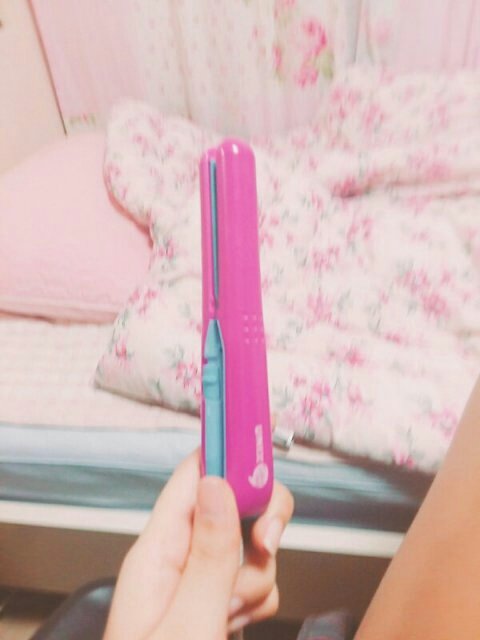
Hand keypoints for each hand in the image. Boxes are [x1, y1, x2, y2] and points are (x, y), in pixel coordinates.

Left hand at [103, 450, 293, 638]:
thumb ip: (208, 557)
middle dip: (260, 522)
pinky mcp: (214, 600)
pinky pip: (252, 577)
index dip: (229, 451)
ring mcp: (196, 579)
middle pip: (231, 502)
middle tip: (266, 546)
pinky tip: (233, 625)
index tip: (263, 444)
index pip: (194, 473)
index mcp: (157, 550)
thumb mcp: (186, 625)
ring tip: (229, 617)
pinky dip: (257, 601)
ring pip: (249, 544)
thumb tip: (217, 484)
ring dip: (257, 578)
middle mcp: (175, 556)